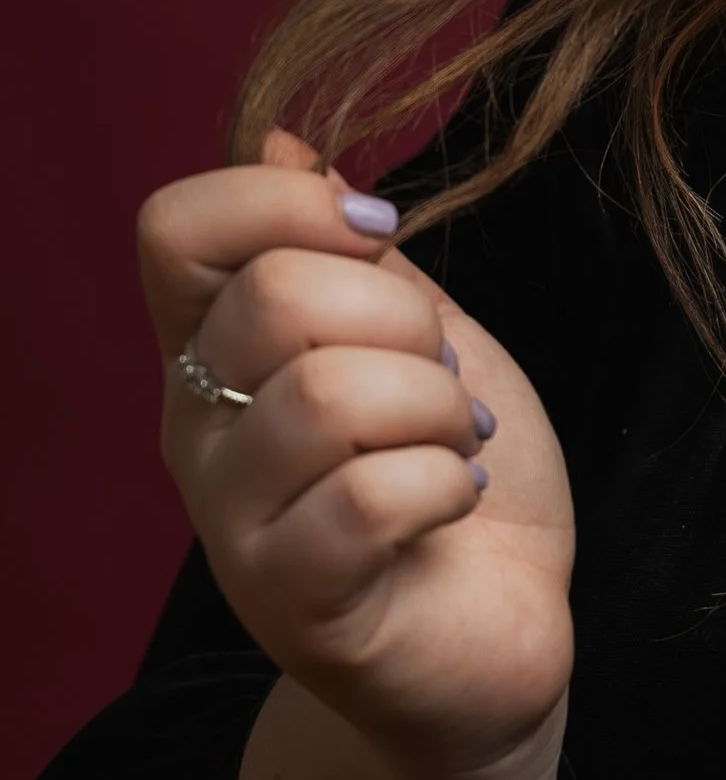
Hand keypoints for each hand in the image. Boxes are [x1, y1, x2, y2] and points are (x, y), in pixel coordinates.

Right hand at [139, 127, 573, 779]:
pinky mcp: (295, 606)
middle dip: (407, 324)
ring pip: (327, 397)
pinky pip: (367, 499)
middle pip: (276, 300)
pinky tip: (456, 507)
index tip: (383, 240)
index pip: (175, 227)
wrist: (496, 639)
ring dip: (437, 414)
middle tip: (444, 387)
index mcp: (212, 350)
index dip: (287, 205)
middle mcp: (196, 431)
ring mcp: (234, 526)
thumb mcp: (419, 338)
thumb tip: (279, 140)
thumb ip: (350, 253)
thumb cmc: (456, 480)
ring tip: (456, 450)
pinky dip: (447, 487)